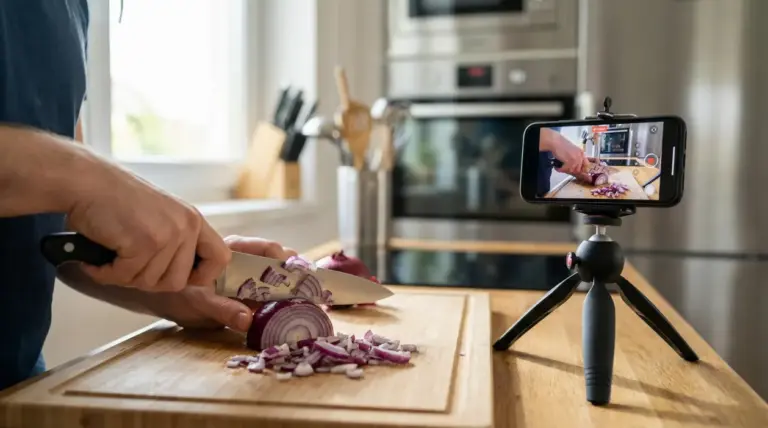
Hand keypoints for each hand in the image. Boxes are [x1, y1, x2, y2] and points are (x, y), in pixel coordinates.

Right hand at [65, 157, 230, 291]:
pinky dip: (105, 274)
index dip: (202, 276)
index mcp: (193, 220)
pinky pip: (126, 276)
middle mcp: (186, 226)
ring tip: (109, 257)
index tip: (179, 277)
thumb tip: (182, 277)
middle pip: (177, 282)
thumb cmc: (115, 198)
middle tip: (126, 266)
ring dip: (123, 276)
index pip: (220, 259)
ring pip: (149, 282)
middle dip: (148, 281)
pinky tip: (95, 260)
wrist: (86, 180)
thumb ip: (176, 240)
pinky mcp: (144, 243)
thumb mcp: (161, 215)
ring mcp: (167, 235)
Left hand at [146, 235, 297, 331]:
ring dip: (293, 293)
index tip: (300, 275)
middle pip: (281, 264)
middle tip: (312, 295)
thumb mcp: (197, 301)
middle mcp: (248, 263)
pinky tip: (293, 317)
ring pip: (279, 281)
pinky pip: (271, 297)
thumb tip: (248, 320)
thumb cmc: (178, 293)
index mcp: (235, 253)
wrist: (164, 300)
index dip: (286, 260)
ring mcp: (251, 279)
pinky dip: (283, 305)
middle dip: (298, 278)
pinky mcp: (250, 296)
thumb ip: (221, 309)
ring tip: (309, 308)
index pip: (268, 248)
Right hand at [552, 140, 588, 174]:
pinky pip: (565, 169)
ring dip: (565, 170)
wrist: (556, 142)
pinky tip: (558, 167)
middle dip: (571, 170)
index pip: (586, 164)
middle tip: (566, 169)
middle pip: (578, 169)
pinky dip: (560, 169)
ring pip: (571, 170)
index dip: (581, 169)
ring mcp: (575, 159)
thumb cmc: (561, 145)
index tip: (576, 170)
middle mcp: (579, 156)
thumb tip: (575, 166)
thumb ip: (575, 157)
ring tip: (560, 168)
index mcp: (581, 153)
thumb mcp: (572, 150)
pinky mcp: (569, 161)